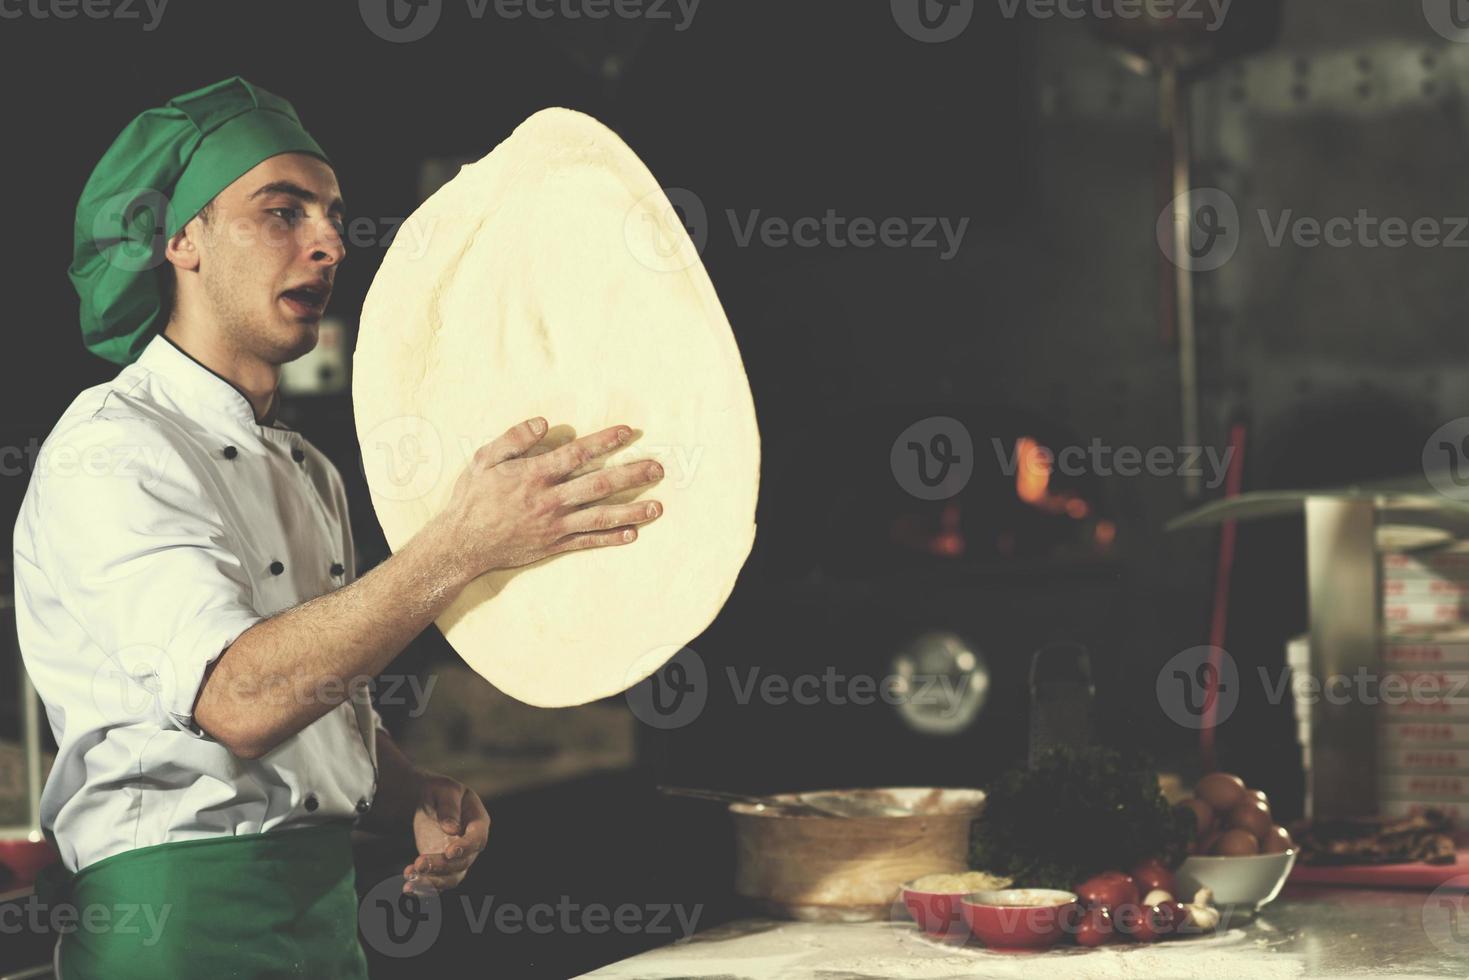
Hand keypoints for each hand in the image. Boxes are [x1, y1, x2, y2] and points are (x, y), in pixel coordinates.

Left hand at [404, 772, 489, 895]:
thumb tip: (452, 829)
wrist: (429, 804)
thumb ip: (449, 808)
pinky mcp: (443, 868)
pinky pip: (438, 883)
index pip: (477, 839)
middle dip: (440, 866)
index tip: (449, 852)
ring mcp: (458, 859)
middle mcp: (472, 845)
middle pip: (462, 863)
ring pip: (451, 878)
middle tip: (418, 864)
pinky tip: (407, 887)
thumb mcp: (444, 791)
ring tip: (409, 880)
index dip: (465, 848)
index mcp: (478, 822)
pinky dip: (424, 888)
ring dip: (431, 883)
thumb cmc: (440, 793)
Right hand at [434, 417, 665, 580]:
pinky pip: (588, 541)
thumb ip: (513, 439)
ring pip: (600, 516)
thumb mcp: (484, 460)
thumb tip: (543, 422)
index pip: (577, 454)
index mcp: (534, 475)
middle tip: (658, 468)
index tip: (627, 432)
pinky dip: (610, 538)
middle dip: (631, 475)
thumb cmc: (473, 498)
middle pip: (599, 484)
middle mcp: (550, 500)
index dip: (604, 441)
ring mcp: (554, 525)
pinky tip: (632, 534)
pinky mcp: (554, 545)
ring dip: (631, 510)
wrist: (462, 543)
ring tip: (657, 507)